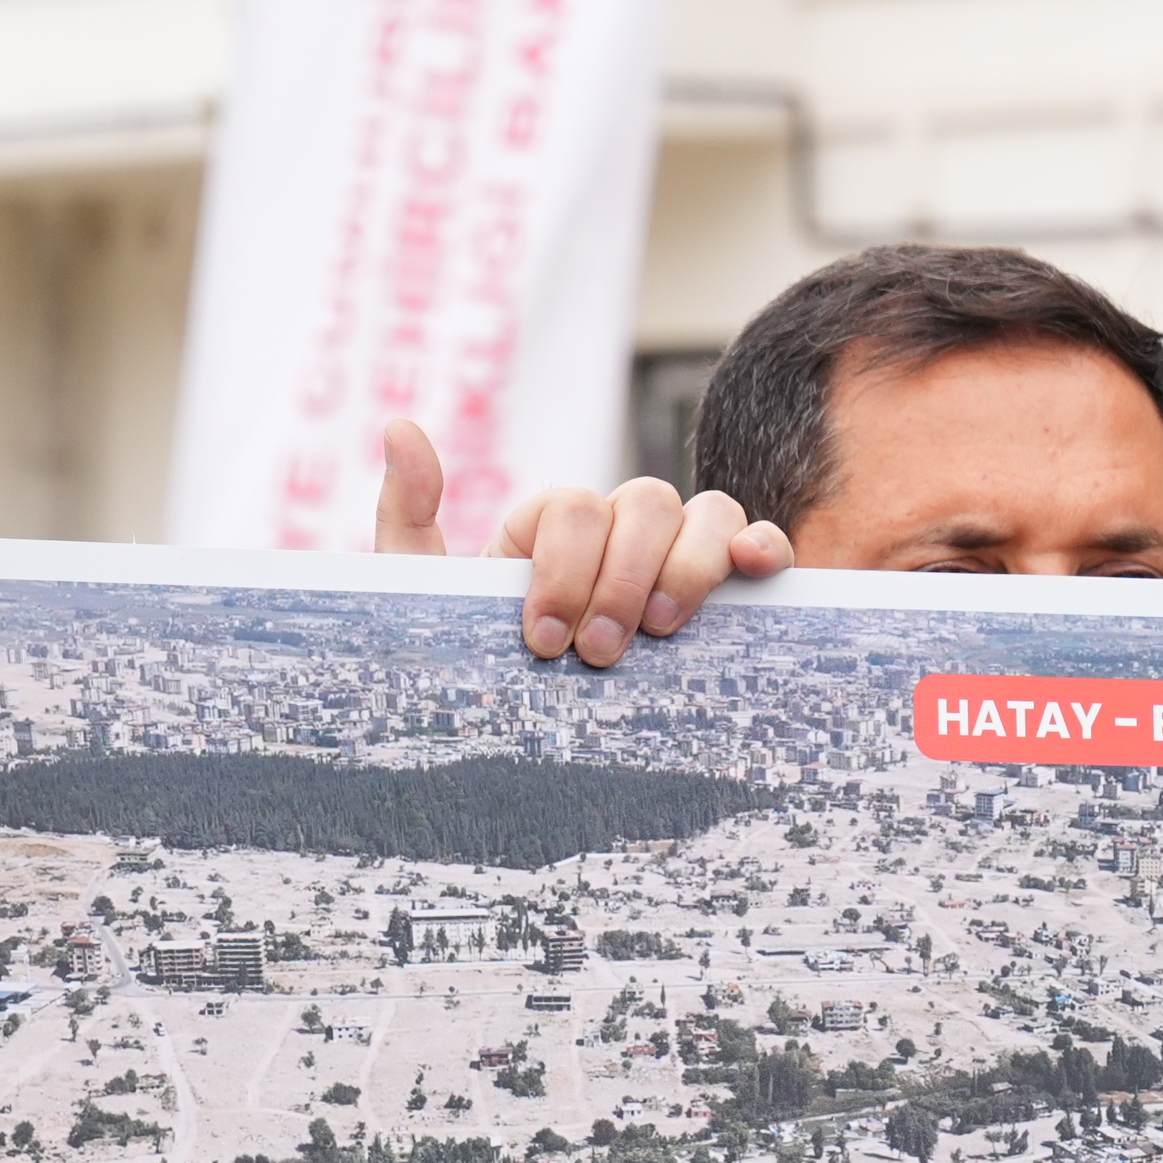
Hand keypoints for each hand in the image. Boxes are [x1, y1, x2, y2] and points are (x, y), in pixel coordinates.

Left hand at [374, 421, 782, 667]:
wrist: (521, 737)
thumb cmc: (477, 664)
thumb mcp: (424, 595)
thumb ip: (406, 515)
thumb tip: (400, 426)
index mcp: (552, 527)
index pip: (570, 508)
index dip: (560, 568)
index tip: (541, 639)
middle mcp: (618, 530)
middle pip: (642, 503)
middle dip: (622, 579)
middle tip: (598, 651)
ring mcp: (675, 553)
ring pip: (704, 514)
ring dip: (687, 566)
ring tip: (661, 632)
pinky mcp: (725, 587)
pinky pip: (755, 541)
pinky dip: (763, 545)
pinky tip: (754, 573)